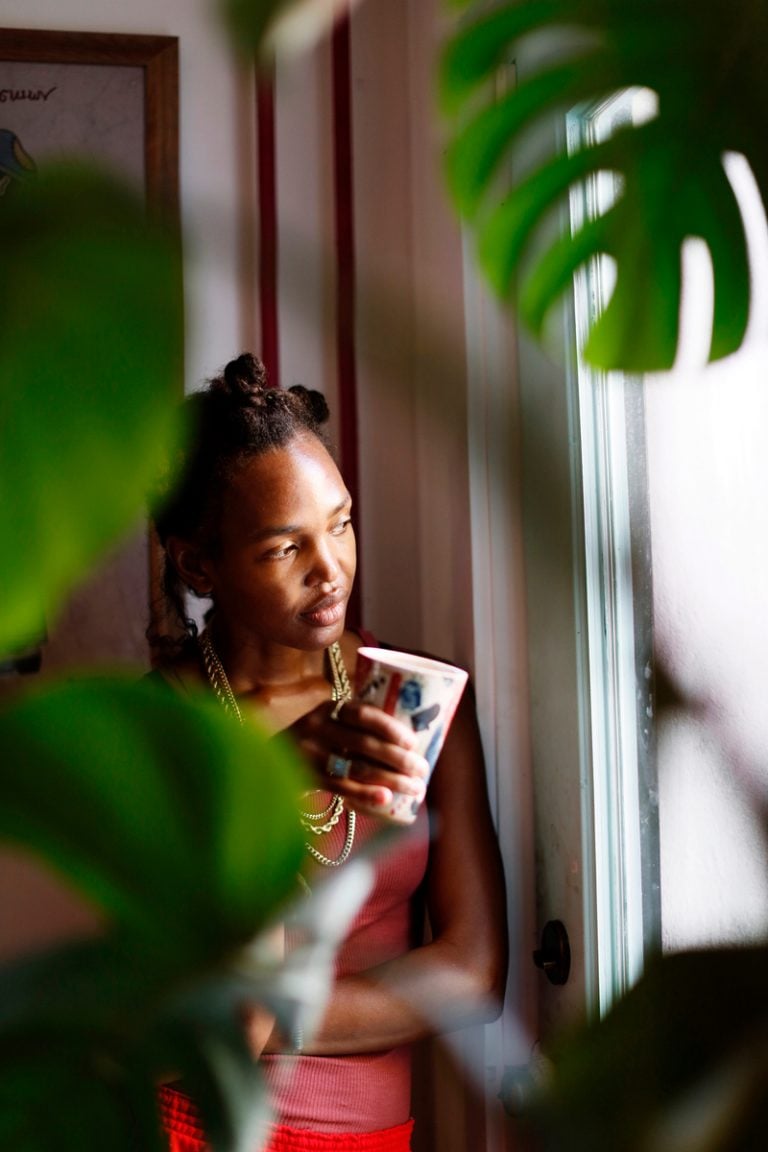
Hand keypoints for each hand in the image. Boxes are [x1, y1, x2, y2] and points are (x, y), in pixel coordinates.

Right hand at [288, 699, 429, 812]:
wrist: (264, 763)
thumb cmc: (312, 743)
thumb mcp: (328, 725)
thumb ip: (356, 727)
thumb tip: (408, 743)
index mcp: (328, 709)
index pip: (363, 713)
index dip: (390, 727)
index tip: (413, 741)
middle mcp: (317, 728)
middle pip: (365, 744)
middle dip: (399, 758)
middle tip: (422, 769)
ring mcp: (309, 754)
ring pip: (358, 768)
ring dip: (392, 779)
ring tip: (414, 788)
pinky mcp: (305, 778)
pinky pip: (341, 787)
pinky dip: (367, 794)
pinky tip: (386, 800)